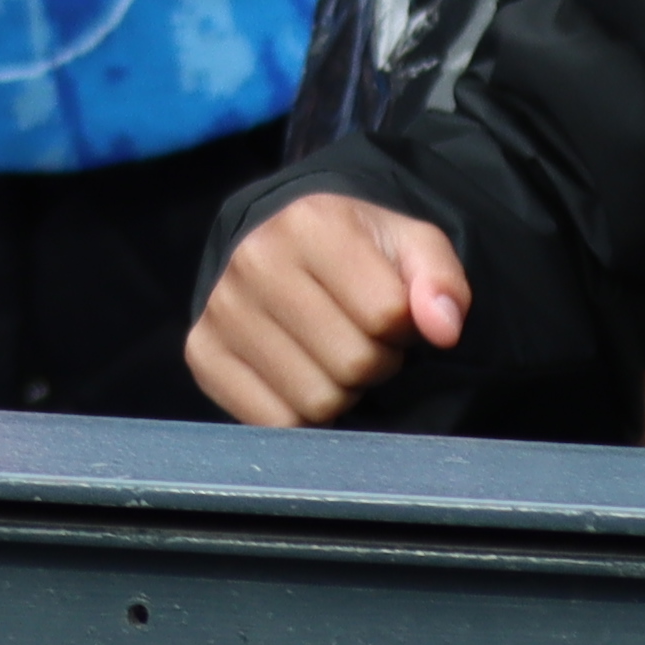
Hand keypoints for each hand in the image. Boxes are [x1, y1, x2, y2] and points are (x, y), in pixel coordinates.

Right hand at [186, 190, 468, 428]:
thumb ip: (439, 279)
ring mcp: (221, 308)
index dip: (402, 325)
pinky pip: (274, 423)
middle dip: (372, 361)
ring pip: (316, 401)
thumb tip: (442, 329)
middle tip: (358, 337)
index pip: (387, 313)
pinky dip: (300, 414)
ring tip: (329, 354)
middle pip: (353, 362)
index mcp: (309, 222)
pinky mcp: (202, 352)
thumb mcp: (410, 246)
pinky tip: (299, 375)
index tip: (387, 313)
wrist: (280, 249)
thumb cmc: (357, 255)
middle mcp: (253, 259)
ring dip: (340, 391)